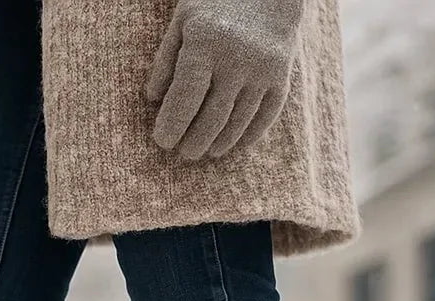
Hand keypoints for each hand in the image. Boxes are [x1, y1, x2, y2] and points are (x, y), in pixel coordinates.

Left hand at [146, 0, 302, 160]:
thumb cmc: (217, 3)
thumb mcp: (183, 21)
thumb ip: (165, 60)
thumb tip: (153, 100)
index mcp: (205, 43)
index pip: (184, 100)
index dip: (171, 126)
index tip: (163, 141)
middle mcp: (235, 59)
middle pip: (210, 119)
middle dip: (193, 142)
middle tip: (183, 153)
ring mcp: (261, 70)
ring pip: (236, 123)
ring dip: (218, 144)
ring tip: (205, 151)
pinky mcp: (281, 76)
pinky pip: (264, 117)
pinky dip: (247, 136)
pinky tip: (233, 146)